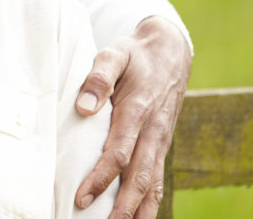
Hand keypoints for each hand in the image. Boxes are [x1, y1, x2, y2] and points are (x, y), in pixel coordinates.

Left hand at [74, 16, 191, 217]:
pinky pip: (159, 178)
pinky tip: (139, 218)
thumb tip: (84, 107)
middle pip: (138, 177)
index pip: (119, 153)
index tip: (82, 196)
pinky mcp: (162, 144)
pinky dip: (151, 202)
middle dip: (121, 206)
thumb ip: (97, 77)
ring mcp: (160, 139)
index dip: (101, 178)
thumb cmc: (134, 54)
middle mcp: (152, 130)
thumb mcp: (113, 54)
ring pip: (152, 183)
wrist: (170, 51)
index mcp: (137, 110)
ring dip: (138, 210)